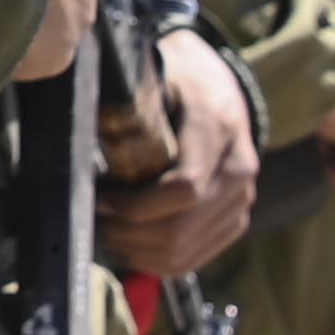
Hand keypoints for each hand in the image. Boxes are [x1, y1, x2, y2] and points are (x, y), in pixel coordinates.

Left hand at [94, 28, 260, 279]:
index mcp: (220, 129)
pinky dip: (155, 260)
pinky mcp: (235, 220)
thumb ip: (134, 106)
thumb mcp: (156, 74)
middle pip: (181, 229)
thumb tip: (92, 131)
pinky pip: (194, 258)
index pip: (183, 188)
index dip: (135, 205)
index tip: (99, 200)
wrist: (217, 87)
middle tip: (94, 222)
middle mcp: (239, 170)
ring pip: (185, 251)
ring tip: (106, 233)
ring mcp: (241, 200)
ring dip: (137, 252)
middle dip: (128, 234)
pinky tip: (128, 244)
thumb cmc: (178, 78)